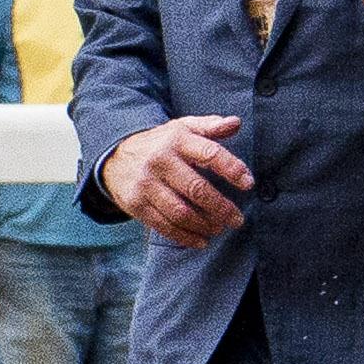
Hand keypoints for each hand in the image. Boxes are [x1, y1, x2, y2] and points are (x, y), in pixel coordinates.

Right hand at [101, 116, 250, 248]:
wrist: (115, 157)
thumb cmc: (160, 144)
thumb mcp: (183, 128)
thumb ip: (210, 126)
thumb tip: (236, 123)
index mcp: (177, 140)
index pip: (210, 154)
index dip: (232, 169)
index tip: (248, 183)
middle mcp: (160, 161)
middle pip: (196, 189)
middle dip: (221, 207)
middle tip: (237, 219)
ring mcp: (146, 184)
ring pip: (180, 212)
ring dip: (205, 225)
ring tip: (219, 228)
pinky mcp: (136, 204)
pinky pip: (164, 226)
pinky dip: (185, 237)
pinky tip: (201, 240)